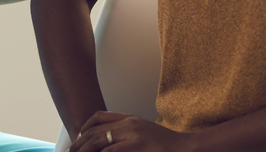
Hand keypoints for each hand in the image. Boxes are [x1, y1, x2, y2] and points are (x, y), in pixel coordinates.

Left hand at [70, 111, 194, 151]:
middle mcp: (129, 124)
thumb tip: (111, 141)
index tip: (78, 137)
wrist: (186, 148)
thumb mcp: (145, 132)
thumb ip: (128, 133)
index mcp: (130, 119)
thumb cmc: (167, 146)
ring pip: (98, 141)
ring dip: (84, 150)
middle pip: (95, 130)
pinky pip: (110, 151)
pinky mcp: (135, 146)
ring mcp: (132, 135)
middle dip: (79, 142)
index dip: (85, 127)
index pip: (100, 117)